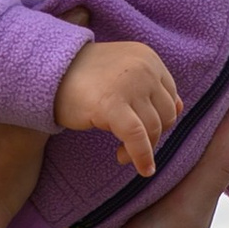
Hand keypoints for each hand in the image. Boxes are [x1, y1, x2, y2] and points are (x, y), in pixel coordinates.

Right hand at [57, 37, 182, 179]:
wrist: (48, 72)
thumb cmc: (83, 77)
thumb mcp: (123, 73)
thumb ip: (151, 87)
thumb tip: (180, 107)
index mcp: (149, 58)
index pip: (170, 97)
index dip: (160, 120)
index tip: (143, 133)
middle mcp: (144, 68)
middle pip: (166, 115)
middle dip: (153, 136)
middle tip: (131, 147)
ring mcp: (130, 85)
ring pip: (153, 129)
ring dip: (142, 149)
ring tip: (122, 155)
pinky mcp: (113, 104)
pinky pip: (137, 138)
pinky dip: (142, 157)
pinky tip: (143, 170)